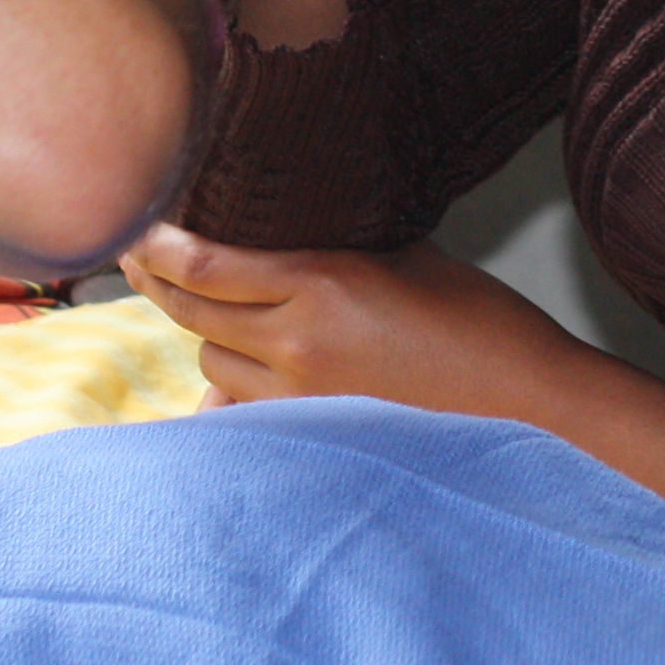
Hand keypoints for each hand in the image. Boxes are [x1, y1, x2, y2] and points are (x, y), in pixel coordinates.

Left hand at [116, 225, 664, 489]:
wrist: (528, 405)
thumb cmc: (481, 323)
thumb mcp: (406, 260)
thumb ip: (332, 254)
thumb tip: (280, 245)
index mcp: (321, 285)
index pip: (205, 266)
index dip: (158, 248)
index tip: (136, 229)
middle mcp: (298, 344)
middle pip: (193, 316)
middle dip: (160, 286)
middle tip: (139, 260)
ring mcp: (301, 399)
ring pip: (213, 365)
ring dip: (207, 337)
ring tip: (209, 310)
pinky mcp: (314, 435)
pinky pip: (242, 411)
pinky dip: (233, 390)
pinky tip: (236, 377)